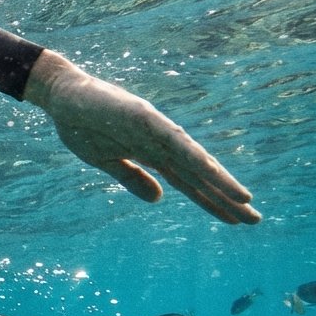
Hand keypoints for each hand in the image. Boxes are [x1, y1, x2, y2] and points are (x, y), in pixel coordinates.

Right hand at [24, 50, 259, 223]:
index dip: (211, 201)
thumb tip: (158, 199)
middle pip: (199, 174)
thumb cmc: (80, 125)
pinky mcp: (143, 116)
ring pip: (193, 159)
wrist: (60, 96)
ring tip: (245, 199)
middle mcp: (160, 142)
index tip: (235, 219)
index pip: (189, 182)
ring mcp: (154, 128)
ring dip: (219, 178)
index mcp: (152, 154)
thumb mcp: (106, 162)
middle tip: (255, 219)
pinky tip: (212, 170)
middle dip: (226, 196)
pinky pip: (172, 139)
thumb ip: (132, 178)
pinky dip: (193, 155)